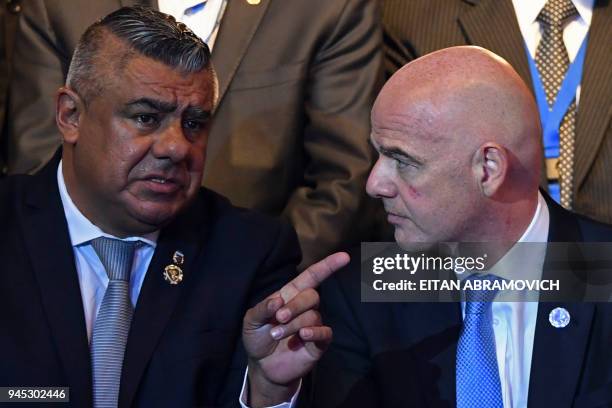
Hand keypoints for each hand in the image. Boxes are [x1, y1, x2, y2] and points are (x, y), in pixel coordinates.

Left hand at [242, 252, 349, 406]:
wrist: (262, 367)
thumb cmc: (258, 338)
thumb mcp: (251, 321)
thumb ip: (262, 308)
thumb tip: (277, 301)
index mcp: (290, 295)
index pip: (312, 276)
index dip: (328, 266)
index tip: (345, 257)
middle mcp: (304, 307)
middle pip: (312, 295)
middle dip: (294, 306)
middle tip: (278, 319)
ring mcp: (313, 324)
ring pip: (313, 315)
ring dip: (293, 325)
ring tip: (276, 335)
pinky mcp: (319, 343)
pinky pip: (325, 332)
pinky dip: (314, 332)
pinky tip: (302, 336)